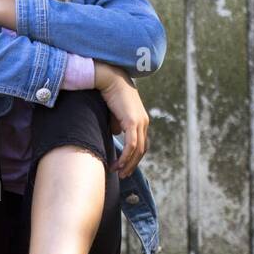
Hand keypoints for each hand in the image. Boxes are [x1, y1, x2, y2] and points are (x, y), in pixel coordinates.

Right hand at [94, 62, 148, 177]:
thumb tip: (116, 133)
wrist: (110, 79)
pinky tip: (118, 163)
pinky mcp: (133, 121)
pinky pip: (132, 144)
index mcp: (141, 120)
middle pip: (142, 150)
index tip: (123, 166)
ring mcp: (140, 122)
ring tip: (118, 172)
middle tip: (122, 175)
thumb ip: (117, 124)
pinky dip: (125, 157)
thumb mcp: (114, 113)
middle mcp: (144, 122)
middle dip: (132, 164)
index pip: (141, 144)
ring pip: (138, 150)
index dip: (134, 157)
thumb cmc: (110, 93)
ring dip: (128, 163)